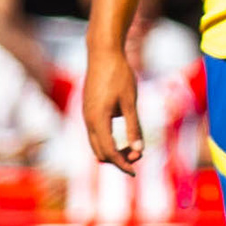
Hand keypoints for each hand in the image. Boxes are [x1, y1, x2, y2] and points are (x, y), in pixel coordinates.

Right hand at [80, 40, 142, 174]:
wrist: (103, 54)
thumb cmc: (119, 75)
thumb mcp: (130, 102)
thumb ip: (134, 126)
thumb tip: (139, 149)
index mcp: (98, 119)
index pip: (109, 152)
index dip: (122, 164)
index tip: (135, 172)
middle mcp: (89, 120)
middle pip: (100, 152)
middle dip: (118, 159)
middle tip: (137, 156)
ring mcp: (86, 115)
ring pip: (96, 144)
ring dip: (112, 151)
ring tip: (132, 149)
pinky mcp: (88, 110)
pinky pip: (95, 133)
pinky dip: (107, 141)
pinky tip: (122, 138)